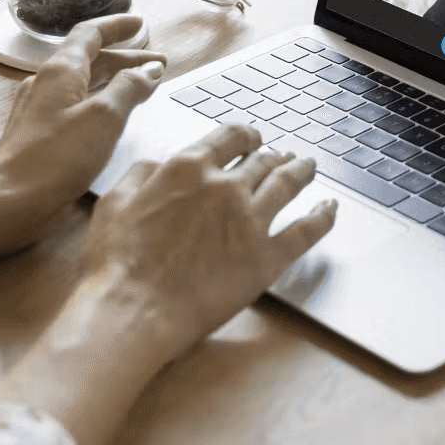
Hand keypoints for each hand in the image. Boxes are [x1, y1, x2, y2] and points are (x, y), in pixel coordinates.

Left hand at [0, 14, 164, 259]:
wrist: (9, 200)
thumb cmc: (56, 157)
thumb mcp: (105, 117)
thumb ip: (130, 88)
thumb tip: (149, 70)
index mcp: (60, 70)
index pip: (90, 33)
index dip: (118, 26)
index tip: (141, 24)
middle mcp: (44, 82)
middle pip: (89, 59)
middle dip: (125, 58)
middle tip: (158, 64)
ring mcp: (36, 108)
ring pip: (81, 83)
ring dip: (112, 81)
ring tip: (140, 88)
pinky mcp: (35, 133)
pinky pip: (71, 105)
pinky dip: (97, 101)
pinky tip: (109, 119)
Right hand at [82, 122, 336, 356]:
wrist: (134, 309)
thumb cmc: (117, 262)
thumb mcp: (115, 201)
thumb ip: (142, 173)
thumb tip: (160, 164)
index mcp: (189, 168)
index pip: (229, 137)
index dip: (246, 135)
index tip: (253, 138)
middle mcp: (225, 187)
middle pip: (262, 161)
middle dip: (275, 156)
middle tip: (284, 156)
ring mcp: (250, 221)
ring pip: (288, 185)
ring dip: (302, 172)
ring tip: (309, 168)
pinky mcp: (266, 258)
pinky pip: (306, 231)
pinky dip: (323, 217)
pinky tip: (330, 209)